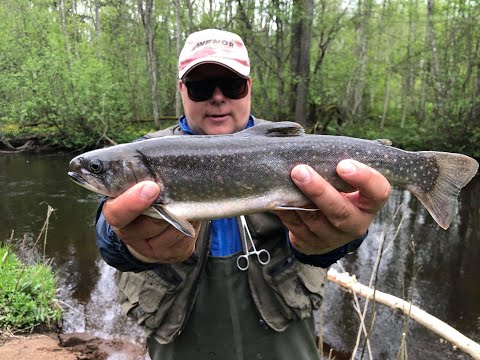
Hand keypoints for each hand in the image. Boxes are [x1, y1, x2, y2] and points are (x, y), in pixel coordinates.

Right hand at [102, 181, 199, 263]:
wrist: (149, 229)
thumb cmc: (142, 196)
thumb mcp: (132, 184)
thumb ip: (137, 175)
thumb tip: (154, 162)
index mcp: (116, 215)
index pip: (118, 214)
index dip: (133, 202)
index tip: (152, 187)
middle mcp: (132, 237)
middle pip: (154, 222)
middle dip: (167, 205)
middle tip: (175, 191)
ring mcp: (154, 250)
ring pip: (175, 229)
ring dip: (183, 213)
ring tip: (183, 200)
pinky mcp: (175, 254)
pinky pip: (188, 237)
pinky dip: (193, 223)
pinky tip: (189, 214)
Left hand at [274, 160, 390, 254]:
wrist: (326, 224)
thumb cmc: (336, 187)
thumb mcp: (345, 175)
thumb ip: (335, 157)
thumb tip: (297, 131)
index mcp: (369, 203)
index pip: (378, 191)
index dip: (364, 179)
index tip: (343, 164)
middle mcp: (356, 223)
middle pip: (340, 211)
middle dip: (319, 190)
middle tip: (299, 170)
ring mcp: (334, 237)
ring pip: (315, 221)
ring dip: (298, 200)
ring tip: (286, 181)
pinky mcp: (313, 245)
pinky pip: (297, 228)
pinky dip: (287, 212)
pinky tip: (278, 198)